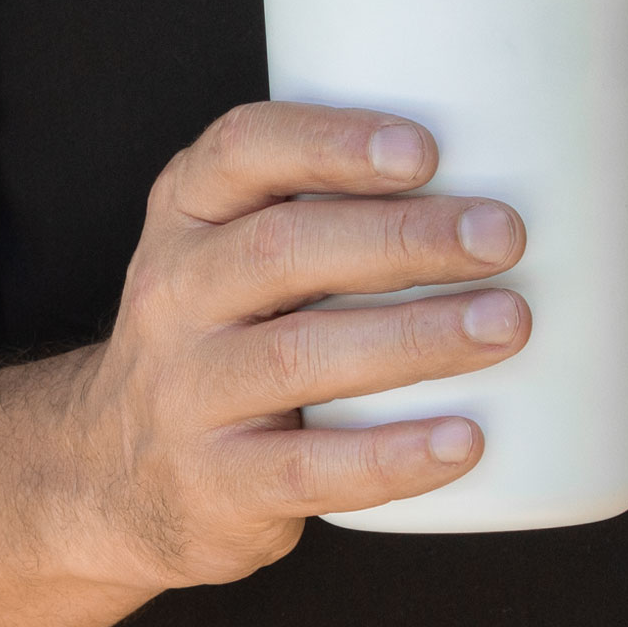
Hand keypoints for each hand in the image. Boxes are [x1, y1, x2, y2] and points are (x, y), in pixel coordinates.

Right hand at [64, 100, 529, 590]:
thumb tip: (515, 178)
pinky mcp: (214, 482)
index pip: (240, 152)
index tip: (425, 150)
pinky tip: (461, 441)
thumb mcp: (226, 257)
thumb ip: (321, 214)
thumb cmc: (218, 344)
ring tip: (508, 323)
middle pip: (281, 250)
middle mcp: (173, 296)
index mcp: (186, 218)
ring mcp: (186, 393)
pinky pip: (306, 468)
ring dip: (414, 336)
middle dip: (401, 238)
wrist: (112, 476)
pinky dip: (391, 456)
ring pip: (297, 355)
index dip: (330, 143)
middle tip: (503, 235)